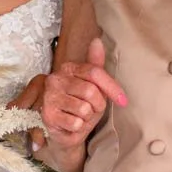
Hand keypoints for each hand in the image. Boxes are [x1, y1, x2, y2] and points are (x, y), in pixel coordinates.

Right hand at [14, 40, 125, 171]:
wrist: (63, 130)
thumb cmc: (80, 106)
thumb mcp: (92, 86)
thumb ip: (95, 65)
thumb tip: (97, 41)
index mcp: (68, 68)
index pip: (94, 72)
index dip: (112, 87)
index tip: (123, 101)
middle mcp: (56, 79)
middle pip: (90, 91)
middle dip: (98, 105)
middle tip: (93, 110)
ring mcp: (50, 97)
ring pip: (84, 109)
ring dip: (87, 118)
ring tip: (80, 117)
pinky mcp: (48, 115)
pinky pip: (76, 122)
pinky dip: (78, 128)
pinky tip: (71, 125)